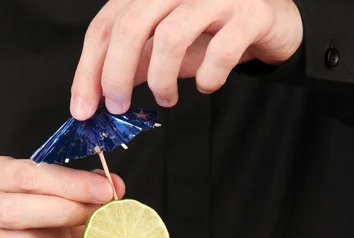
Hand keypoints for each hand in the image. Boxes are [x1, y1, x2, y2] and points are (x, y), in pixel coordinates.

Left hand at [70, 0, 302, 119]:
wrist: (270, 20)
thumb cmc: (212, 31)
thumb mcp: (164, 45)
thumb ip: (134, 61)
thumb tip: (98, 95)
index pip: (106, 25)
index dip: (89, 69)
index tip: (83, 108)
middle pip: (131, 25)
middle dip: (116, 75)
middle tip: (117, 108)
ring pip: (171, 36)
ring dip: (162, 80)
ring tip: (167, 100)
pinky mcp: (251, 13)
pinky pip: (221, 51)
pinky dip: (209, 77)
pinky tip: (207, 86)